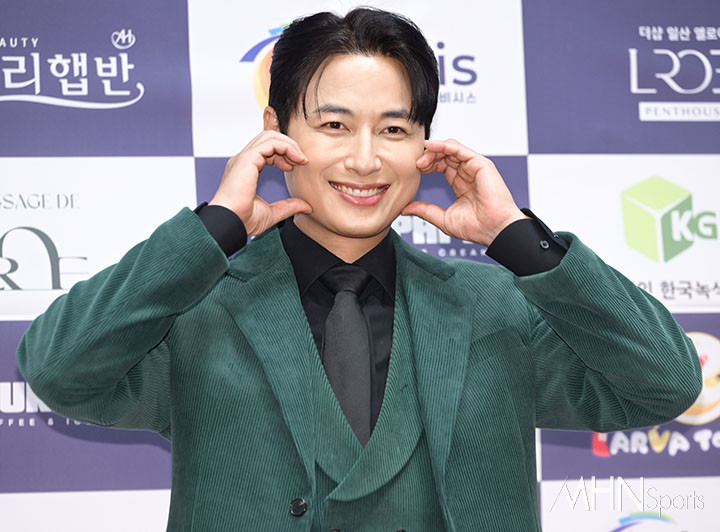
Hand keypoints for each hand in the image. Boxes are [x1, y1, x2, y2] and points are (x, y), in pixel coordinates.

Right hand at [209, 130, 311, 235]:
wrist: (229, 223)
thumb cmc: (242, 220)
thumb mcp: (272, 213)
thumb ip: (289, 207)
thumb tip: (306, 207)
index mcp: (245, 169)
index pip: (266, 150)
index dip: (283, 154)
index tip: (295, 167)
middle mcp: (243, 161)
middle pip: (268, 138)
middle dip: (288, 146)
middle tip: (301, 161)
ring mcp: (244, 158)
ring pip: (270, 136)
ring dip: (289, 144)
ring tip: (300, 159)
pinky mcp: (247, 158)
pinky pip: (271, 143)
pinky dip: (287, 147)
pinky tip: (296, 159)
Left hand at [401, 139, 528, 246]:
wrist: (495, 230)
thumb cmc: (477, 227)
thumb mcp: (443, 218)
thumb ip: (425, 211)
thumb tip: (405, 209)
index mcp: (460, 183)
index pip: (441, 166)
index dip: (427, 165)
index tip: (415, 171)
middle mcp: (468, 173)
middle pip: (444, 155)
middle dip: (428, 157)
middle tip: (416, 164)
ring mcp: (474, 167)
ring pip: (450, 149)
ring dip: (433, 151)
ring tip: (421, 159)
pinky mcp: (480, 164)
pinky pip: (459, 149)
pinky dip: (444, 145)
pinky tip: (430, 147)